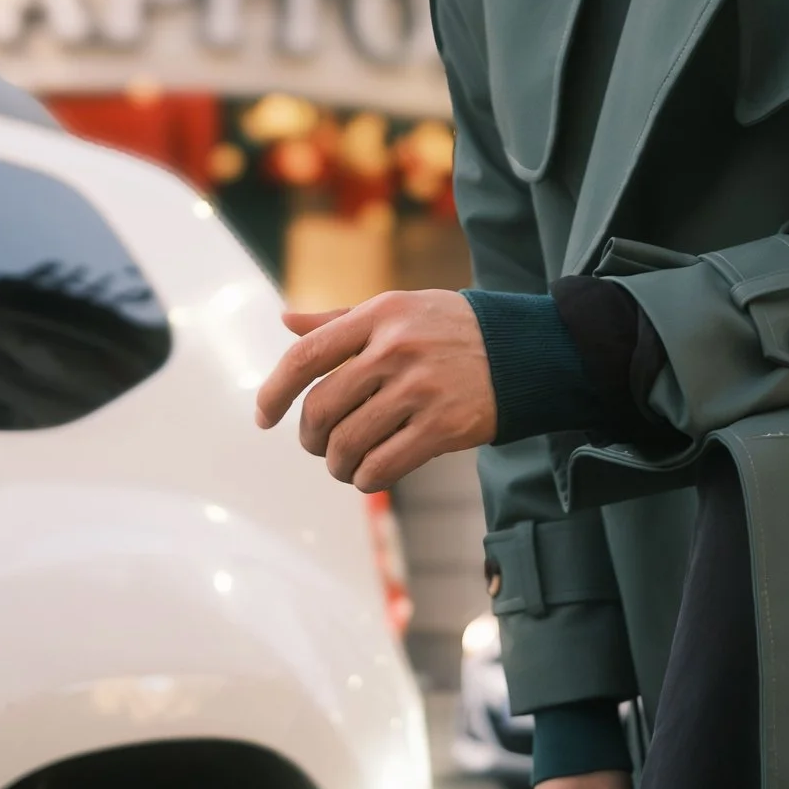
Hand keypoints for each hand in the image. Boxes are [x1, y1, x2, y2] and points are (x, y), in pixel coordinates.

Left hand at [253, 289, 496, 490]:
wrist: (525, 351)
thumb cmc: (450, 330)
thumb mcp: (398, 309)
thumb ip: (340, 319)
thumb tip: (285, 320)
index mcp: (379, 315)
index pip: (306, 356)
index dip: (274, 391)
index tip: (263, 417)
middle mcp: (396, 349)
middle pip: (321, 408)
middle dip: (308, 437)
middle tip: (316, 445)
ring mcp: (420, 388)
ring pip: (347, 443)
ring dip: (337, 463)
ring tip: (345, 462)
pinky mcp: (443, 426)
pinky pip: (382, 466)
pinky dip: (366, 479)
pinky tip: (370, 473)